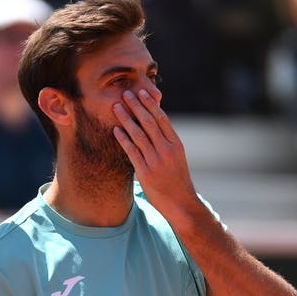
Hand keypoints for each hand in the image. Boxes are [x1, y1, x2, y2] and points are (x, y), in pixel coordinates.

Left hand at [112, 89, 196, 216]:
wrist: (181, 202)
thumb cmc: (177, 179)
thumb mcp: (177, 157)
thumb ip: (166, 142)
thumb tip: (155, 125)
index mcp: (176, 144)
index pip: (162, 119)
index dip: (151, 104)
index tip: (142, 92)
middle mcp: (166, 150)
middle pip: (149, 123)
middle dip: (136, 106)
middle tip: (125, 93)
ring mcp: (156, 161)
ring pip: (138, 135)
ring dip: (126, 119)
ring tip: (116, 107)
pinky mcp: (145, 172)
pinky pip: (132, 152)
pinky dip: (123, 139)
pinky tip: (116, 130)